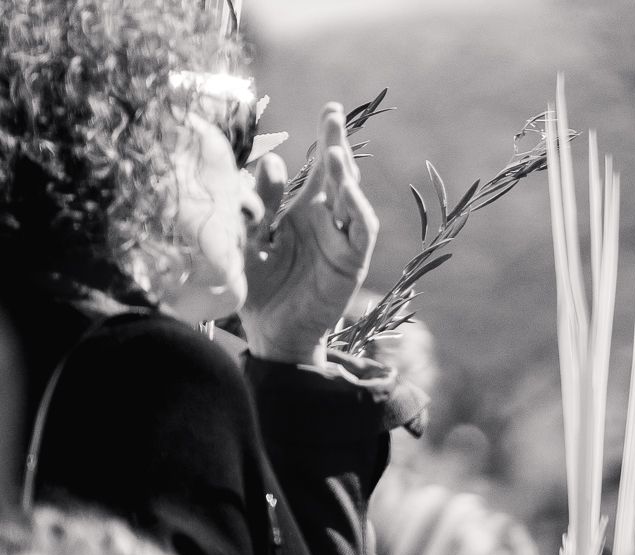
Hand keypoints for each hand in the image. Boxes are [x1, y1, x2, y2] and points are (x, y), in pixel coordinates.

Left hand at [242, 103, 377, 365]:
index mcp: (300, 214)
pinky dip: (358, 210)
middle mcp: (324, 222)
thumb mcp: (247, 239)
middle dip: (336, 143)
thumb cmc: (258, 290)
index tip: (316, 120)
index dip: (321, 142)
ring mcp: (340, 241)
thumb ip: (255, 205)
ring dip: (346, 175)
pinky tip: (349, 191)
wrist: (272, 335)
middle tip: (333, 112)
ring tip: (335, 150)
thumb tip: (265, 162)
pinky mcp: (351, 263)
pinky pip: (361, 231)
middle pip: (337, 175)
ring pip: (350, 198)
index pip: (314, 171)